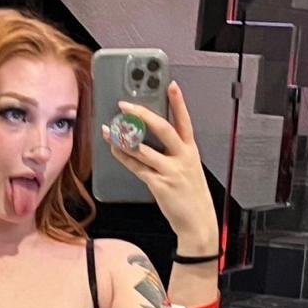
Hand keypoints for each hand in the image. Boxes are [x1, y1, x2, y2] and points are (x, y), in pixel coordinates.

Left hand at [101, 79, 217, 242]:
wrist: (198, 223)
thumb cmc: (192, 197)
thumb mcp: (189, 170)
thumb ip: (174, 154)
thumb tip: (151, 140)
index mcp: (191, 151)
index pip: (185, 121)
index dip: (179, 102)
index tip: (171, 85)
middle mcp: (182, 158)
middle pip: (162, 129)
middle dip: (142, 114)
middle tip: (125, 106)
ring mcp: (171, 171)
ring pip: (143, 149)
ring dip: (124, 138)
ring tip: (110, 129)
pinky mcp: (159, 185)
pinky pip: (137, 167)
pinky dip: (123, 157)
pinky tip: (114, 149)